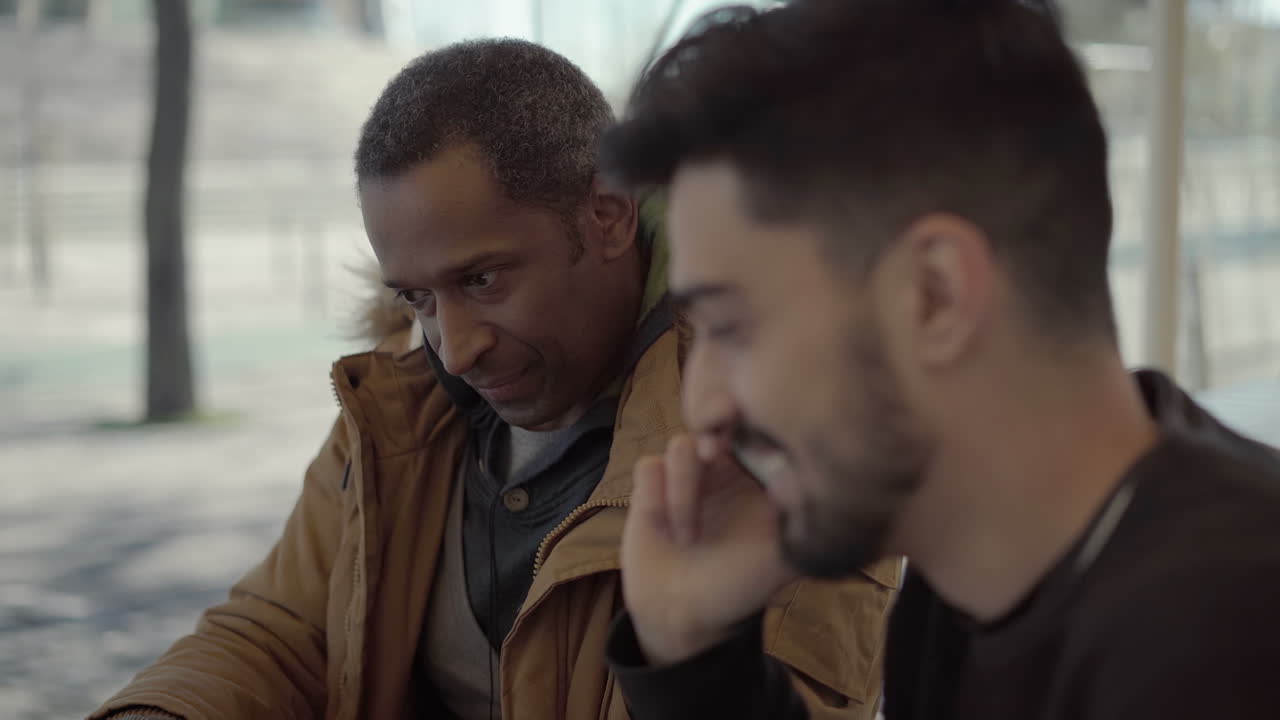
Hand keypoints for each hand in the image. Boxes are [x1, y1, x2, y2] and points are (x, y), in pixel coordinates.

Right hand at [621, 433, 797, 665]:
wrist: (683, 613)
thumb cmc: (738, 587)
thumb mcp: (783, 562)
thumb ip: (806, 530)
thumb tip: (830, 495)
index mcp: (761, 477)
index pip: (762, 430)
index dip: (757, 427)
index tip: (752, 443)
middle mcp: (726, 468)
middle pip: (718, 422)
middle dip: (714, 432)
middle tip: (713, 455)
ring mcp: (688, 475)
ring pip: (681, 445)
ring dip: (683, 487)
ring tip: (689, 536)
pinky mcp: (652, 486)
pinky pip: (649, 467)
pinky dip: (656, 495)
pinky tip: (666, 529)